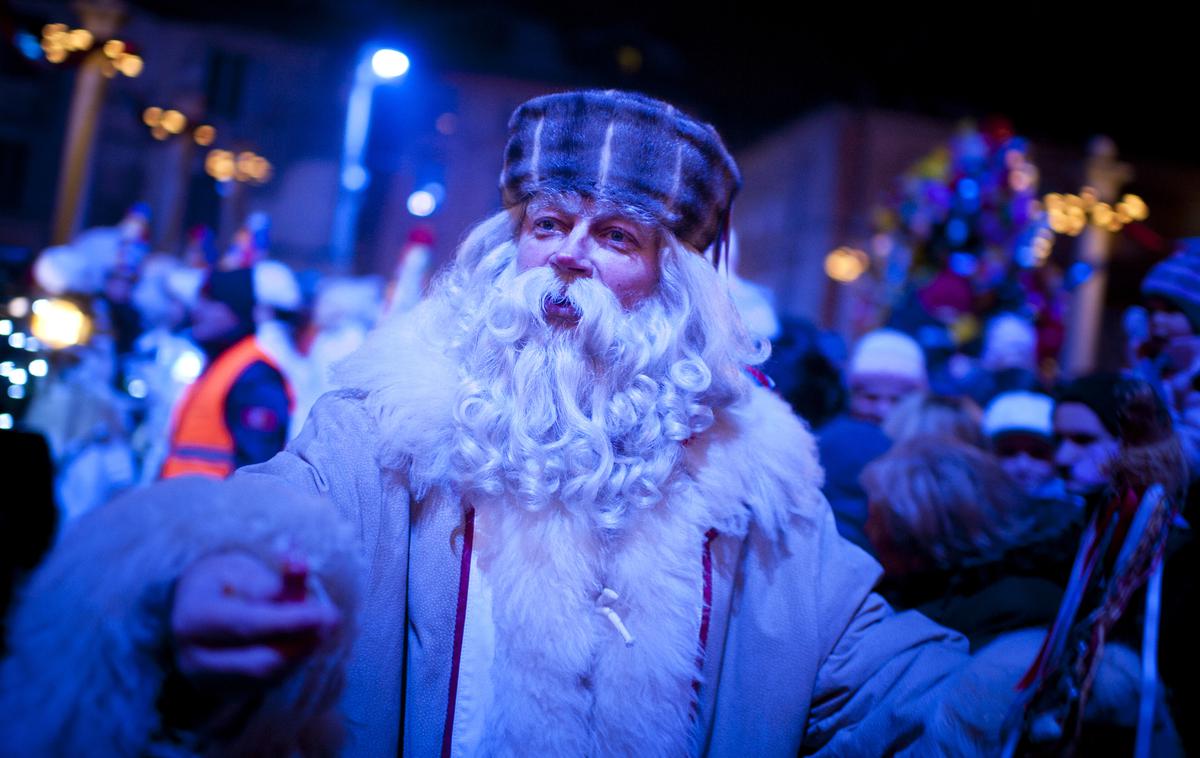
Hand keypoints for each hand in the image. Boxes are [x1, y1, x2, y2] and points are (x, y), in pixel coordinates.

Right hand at [171, 551, 341, 688]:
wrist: (198, 608)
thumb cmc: (226, 583)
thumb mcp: (243, 570)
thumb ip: (271, 578)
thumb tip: (299, 565)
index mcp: (193, 618)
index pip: (247, 625)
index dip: (290, 622)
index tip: (326, 614)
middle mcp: (193, 657)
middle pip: (259, 662)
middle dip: (302, 643)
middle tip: (333, 621)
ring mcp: (206, 681)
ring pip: (267, 677)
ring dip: (301, 653)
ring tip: (320, 626)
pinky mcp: (223, 692)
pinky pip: (267, 684)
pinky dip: (291, 663)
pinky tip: (302, 641)